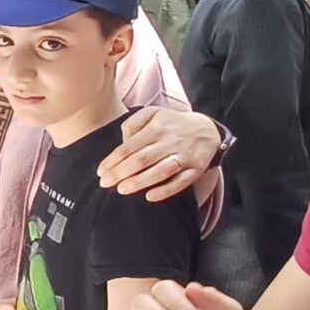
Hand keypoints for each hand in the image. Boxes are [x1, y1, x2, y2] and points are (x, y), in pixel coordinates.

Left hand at [97, 107, 220, 202]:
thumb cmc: (172, 124)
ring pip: (160, 171)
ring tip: (122, 190)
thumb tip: (122, 142)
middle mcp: (170, 141)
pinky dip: (166, 190)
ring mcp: (184, 155)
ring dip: (140, 182)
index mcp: (157, 127)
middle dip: (121, 173)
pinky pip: (181, 182)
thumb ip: (133, 123)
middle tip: (105, 183)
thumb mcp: (153, 113)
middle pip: (142, 159)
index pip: (130, 146)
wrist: (208, 129)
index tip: (101, 172)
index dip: (113, 160)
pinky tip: (150, 196)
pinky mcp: (196, 169)